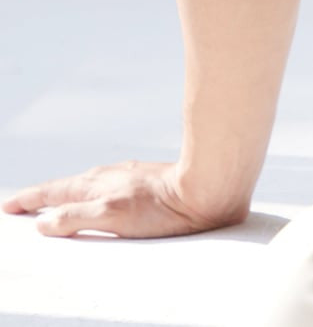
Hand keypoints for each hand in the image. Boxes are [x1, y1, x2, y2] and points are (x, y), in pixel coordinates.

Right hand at [1, 158, 248, 237]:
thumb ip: (76, 218)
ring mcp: (129, 177)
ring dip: (69, 194)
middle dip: (44, 196)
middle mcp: (110, 177)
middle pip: (68, 187)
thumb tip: (44, 223)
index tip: (9, 205)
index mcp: (96, 185)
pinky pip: (111, 188)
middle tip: (24, 204)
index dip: (30, 200)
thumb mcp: (112, 216)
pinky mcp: (148, 182)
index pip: (54, 193)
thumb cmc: (163, 207)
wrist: (207, 189)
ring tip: (57, 202)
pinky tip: (104, 199)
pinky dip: (95, 195)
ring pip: (90, 185)